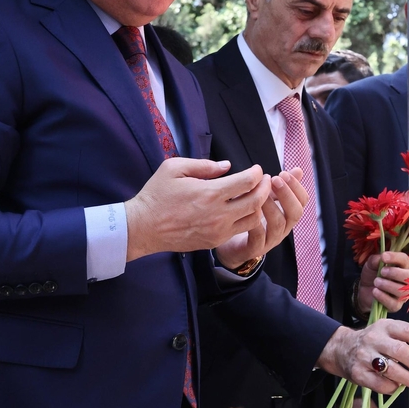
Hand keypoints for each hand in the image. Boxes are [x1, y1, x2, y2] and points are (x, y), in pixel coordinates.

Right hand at [125, 159, 271, 260]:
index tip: (256, 169)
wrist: (143, 228)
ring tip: (257, 196)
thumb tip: (227, 166)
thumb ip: (203, 165)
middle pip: (257, 201)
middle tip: (265, 180)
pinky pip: (239, 231)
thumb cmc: (156, 195)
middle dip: (266, 188)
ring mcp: (218, 231)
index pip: (247, 182)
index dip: (257, 173)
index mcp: (210, 193)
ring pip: (253, 219)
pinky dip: (247, 219)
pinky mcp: (214, 242)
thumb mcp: (174, 168)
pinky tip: (243, 210)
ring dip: (259, 206)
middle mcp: (218, 214)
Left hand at [215, 168, 306, 268]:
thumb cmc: (250, 217)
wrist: (232, 244)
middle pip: (296, 213)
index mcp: (287, 215)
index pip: (302, 201)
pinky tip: (249, 211)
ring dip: (271, 206)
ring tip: (261, 194)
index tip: (284, 173)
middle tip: (275, 180)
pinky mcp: (255, 248)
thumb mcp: (267, 198)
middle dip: (287, 195)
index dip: (296, 187)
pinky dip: (256, 223)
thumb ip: (281, 186)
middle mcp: (283, 228)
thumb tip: (298, 169)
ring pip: (278, 224)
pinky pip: (258, 237)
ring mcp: (270, 239)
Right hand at [316, 322, 408, 394]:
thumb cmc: (373, 342)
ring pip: (392, 369)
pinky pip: (381, 384)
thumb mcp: (387, 332)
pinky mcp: (358, 373)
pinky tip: (398, 386)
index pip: (408, 331)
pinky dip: (394, 387)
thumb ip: (405, 341)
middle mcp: (374, 338)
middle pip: (402, 351)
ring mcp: (364, 356)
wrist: (342, 349)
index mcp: (385, 325)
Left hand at [357, 252, 408, 314]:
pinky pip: (394, 303)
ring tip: (376, 282)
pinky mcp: (396, 305)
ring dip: (387, 285)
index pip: (405, 260)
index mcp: (403, 267)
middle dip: (395, 273)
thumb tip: (382, 257)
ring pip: (403, 291)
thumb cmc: (372, 274)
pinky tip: (375, 291)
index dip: (395, 257)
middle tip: (382, 271)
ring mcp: (403, 294)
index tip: (384, 257)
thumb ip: (376, 260)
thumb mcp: (371, 264)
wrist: (364, 290)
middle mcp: (406, 280)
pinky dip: (383, 297)